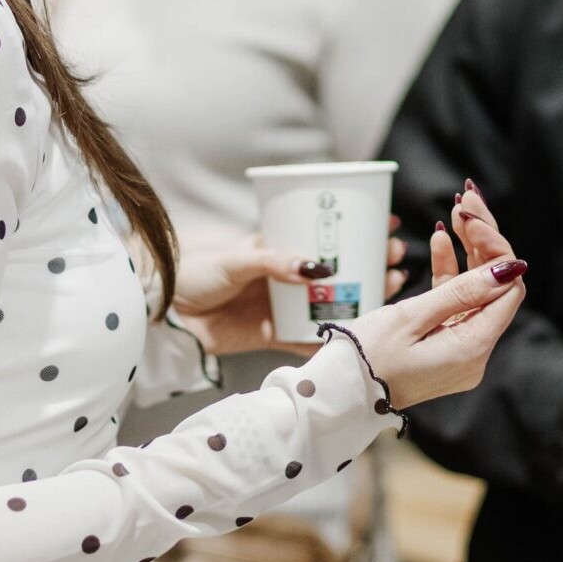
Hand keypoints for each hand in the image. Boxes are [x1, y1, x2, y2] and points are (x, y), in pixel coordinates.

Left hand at [171, 222, 408, 356]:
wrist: (165, 313)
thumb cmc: (193, 273)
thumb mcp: (235, 260)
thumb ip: (273, 263)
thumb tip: (315, 266)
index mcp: (277, 251)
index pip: (324, 237)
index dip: (357, 230)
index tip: (388, 223)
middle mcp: (285, 278)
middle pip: (338, 271)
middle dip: (372, 262)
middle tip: (397, 256)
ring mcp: (283, 307)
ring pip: (333, 302)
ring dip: (364, 295)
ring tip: (393, 284)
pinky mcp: (274, 336)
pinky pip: (310, 339)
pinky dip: (335, 338)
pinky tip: (364, 334)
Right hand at [339, 184, 527, 406]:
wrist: (337, 395)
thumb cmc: (365, 359)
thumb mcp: (411, 318)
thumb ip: (461, 290)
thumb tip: (509, 268)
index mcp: (471, 348)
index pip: (507, 288)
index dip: (495, 247)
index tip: (470, 218)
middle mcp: (474, 353)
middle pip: (495, 287)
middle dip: (482, 241)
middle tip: (464, 201)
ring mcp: (460, 351)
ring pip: (476, 292)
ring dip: (466, 253)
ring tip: (452, 214)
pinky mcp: (444, 346)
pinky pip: (456, 305)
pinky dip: (449, 275)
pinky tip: (439, 242)